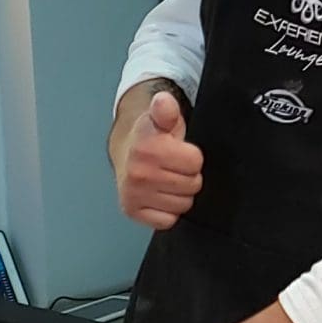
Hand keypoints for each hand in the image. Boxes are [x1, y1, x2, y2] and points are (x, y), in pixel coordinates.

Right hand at [117, 91, 201, 229]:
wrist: (126, 153)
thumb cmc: (150, 139)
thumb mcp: (162, 119)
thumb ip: (166, 110)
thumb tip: (164, 102)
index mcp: (146, 148)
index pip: (195, 163)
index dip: (192, 157)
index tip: (179, 151)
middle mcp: (137, 173)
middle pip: (192, 185)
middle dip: (187, 176)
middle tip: (172, 167)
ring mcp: (133, 194)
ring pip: (182, 204)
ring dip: (179, 194)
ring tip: (166, 180)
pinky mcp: (132, 211)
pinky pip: (168, 220)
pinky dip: (168, 211)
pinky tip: (160, 195)